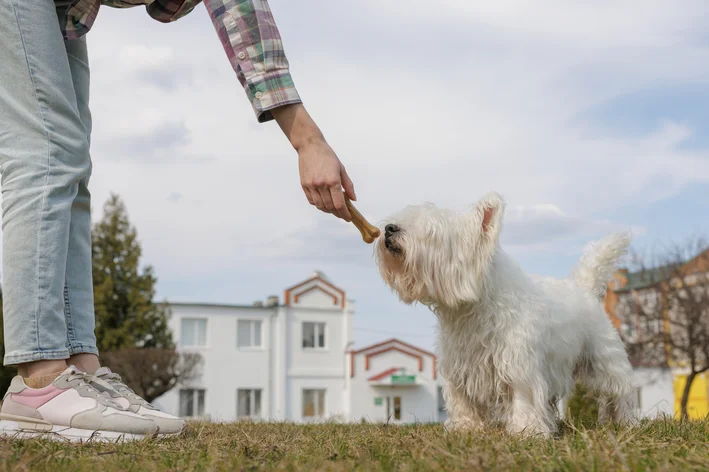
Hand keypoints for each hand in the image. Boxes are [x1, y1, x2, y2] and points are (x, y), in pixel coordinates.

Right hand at [271, 103, 356, 220]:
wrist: (310, 147)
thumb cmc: (327, 156)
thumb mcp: (341, 169)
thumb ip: (348, 185)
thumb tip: (353, 199)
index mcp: (333, 180)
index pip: (339, 204)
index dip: (345, 214)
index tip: (348, 218)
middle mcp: (321, 185)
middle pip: (330, 207)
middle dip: (338, 213)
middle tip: (343, 214)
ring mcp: (311, 186)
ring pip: (320, 206)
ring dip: (328, 210)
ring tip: (334, 210)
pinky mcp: (304, 185)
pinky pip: (312, 201)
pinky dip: (319, 205)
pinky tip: (324, 203)